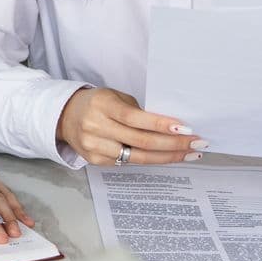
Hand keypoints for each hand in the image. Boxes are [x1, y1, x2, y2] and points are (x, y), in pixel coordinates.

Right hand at [56, 87, 202, 167]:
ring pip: (138, 157)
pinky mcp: (95, 161)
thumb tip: (170, 126)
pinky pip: (129, 163)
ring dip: (168, 157)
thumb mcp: (114, 97)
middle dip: (174, 144)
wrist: (64, 116)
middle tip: (197, 143)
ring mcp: (95, 146)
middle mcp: (96, 127)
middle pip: (141, 141)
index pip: (136, 118)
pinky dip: (151, 160)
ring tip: (190, 154)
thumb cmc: (96, 103)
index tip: (186, 129)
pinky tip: (167, 157)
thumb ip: (137, 111)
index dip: (162, 125)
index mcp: (102, 105)